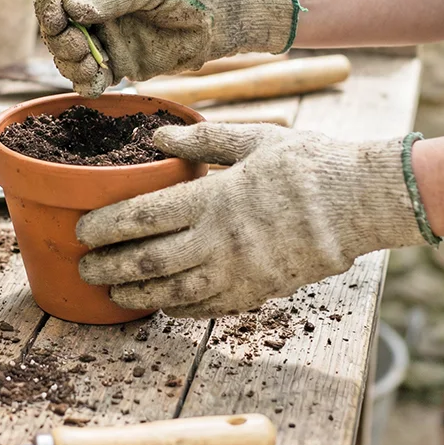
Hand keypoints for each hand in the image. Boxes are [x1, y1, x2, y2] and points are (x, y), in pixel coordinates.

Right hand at [37, 0, 301, 96]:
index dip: (49, 5)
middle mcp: (93, 6)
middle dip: (59, 40)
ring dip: (70, 64)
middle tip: (78, 48)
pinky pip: (92, 76)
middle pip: (56, 26)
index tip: (55, 20)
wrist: (223, 16)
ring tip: (89, 68)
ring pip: (69, 54)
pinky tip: (93, 86)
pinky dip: (86, 83)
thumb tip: (71, 7)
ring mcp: (105, 35)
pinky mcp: (118, 62)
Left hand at [76, 123, 435, 317]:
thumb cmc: (309, 166)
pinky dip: (177, 308)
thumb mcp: (255, 139)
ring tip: (112, 291)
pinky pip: (207, 307)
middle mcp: (220, 241)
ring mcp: (239, 272)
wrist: (360, 204)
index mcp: (215, 199)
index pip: (144, 217)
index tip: (83, 231)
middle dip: (110, 266)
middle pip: (149, 261)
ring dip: (136, 293)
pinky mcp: (258, 291)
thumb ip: (202, 138)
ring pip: (172, 292)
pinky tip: (161, 304)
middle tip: (85, 266)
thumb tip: (156, 136)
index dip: (107, 226)